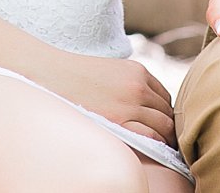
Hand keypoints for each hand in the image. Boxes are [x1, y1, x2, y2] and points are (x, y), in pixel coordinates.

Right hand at [28, 50, 176, 143]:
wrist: (52, 76)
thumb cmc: (77, 77)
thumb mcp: (112, 71)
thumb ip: (130, 84)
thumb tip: (144, 106)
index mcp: (138, 71)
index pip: (164, 97)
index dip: (163, 112)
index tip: (158, 124)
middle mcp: (138, 86)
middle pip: (167, 112)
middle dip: (167, 127)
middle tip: (164, 141)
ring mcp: (130, 104)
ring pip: (163, 125)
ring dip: (164, 136)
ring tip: (159, 147)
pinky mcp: (119, 121)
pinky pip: (150, 136)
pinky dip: (155, 143)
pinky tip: (150, 149)